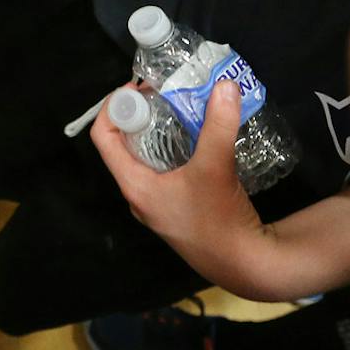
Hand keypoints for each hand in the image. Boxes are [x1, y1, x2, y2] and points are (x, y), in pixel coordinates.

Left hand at [92, 80, 277, 296]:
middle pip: (124, 146)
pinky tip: (196, 139)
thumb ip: (219, 124)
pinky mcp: (177, 210)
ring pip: (146, 158)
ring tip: (178, 109)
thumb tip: (224, 85)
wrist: (246, 264)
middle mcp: (139, 195)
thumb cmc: (218, 219)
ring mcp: (157, 205)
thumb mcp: (216, 166)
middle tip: (163, 94)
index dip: (113, 106)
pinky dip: (173, 150)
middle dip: (139, 115)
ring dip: (157, 132)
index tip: (137, 86)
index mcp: (134, 185)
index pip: (103, 138)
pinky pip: (164, 171)